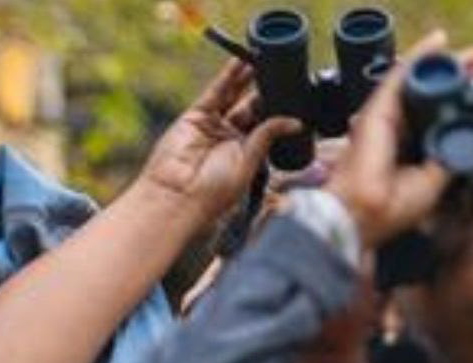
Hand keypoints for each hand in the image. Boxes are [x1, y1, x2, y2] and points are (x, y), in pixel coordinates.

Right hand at [130, 59, 302, 227]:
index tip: (292, 89)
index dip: (277, 106)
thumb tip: (295, 122)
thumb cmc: (211, 193)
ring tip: (263, 55)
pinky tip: (240, 61)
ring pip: (233, 95)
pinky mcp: (195, 117)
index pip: (264, 122)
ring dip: (247, 75)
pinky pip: (216, 92)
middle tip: (280, 67)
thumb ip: (267, 136)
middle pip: (250, 106)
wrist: (177, 197)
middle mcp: (228, 137)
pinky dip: (228, 76)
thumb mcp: (248, 163)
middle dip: (263, 87)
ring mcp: (211, 125)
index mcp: (244, 152)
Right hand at [323, 31, 455, 245]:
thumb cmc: (392, 208)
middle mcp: (398, 130)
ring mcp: (386, 118)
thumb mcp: (436, 181)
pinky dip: (419, 56)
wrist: (364, 213)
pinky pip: (399, 76)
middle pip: (435, 94)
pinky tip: (439, 41)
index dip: (467, 101)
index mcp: (411, 149)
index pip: (441, 115)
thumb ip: (451, 156)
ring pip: (422, 81)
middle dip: (466, 78)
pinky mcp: (376, 110)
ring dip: (452, 64)